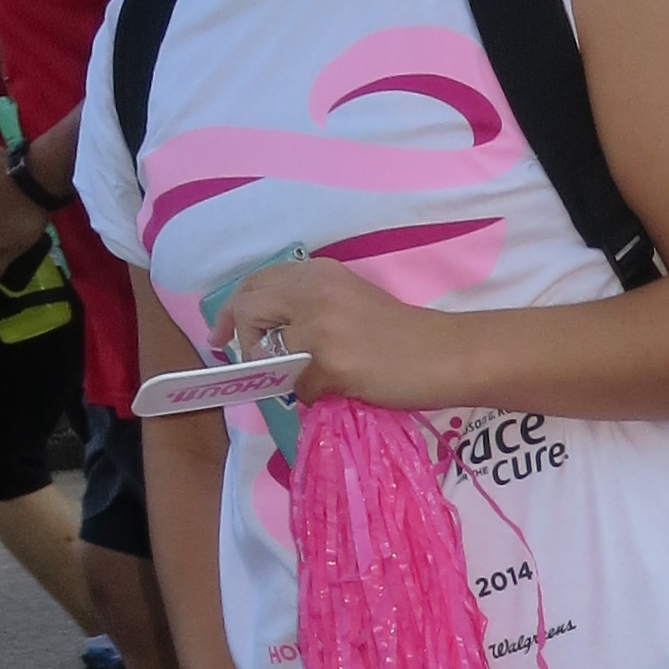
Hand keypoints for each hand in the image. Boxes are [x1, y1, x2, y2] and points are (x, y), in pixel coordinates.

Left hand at [214, 256, 456, 407]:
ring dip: (280, 373)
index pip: (255, 284)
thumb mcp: (349, 302)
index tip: (222, 337)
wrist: (446, 355)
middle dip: (242, 340)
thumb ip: (307, 308)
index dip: (232, 311)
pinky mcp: (329, 360)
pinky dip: (310, 395)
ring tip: (311, 379)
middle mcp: (314, 289)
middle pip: (249, 310)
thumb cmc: (404, 336)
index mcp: (318, 273)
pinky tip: (339, 390)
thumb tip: (263, 337)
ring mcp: (320, 325)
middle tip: (248, 363)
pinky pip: (297, 386)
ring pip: (268, 353)